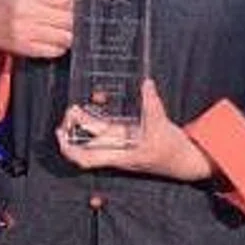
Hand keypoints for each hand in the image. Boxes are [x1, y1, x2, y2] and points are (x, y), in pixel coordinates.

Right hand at [0, 0, 83, 58]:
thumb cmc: (11, 2)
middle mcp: (26, 12)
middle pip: (68, 18)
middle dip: (79, 19)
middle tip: (82, 17)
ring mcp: (25, 32)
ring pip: (65, 37)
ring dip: (72, 34)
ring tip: (70, 29)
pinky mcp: (25, 48)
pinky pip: (55, 50)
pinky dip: (62, 46)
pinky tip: (58, 39)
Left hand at [56, 79, 211, 180]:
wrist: (184, 161)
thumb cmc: (171, 151)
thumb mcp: (162, 126)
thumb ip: (152, 104)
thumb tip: (146, 83)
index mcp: (120, 155)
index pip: (86, 160)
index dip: (69, 150)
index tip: (61, 134)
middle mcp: (116, 151)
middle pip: (85, 147)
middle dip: (72, 131)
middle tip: (69, 111)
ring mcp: (120, 144)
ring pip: (93, 136)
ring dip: (82, 124)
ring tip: (73, 108)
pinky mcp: (127, 137)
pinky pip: (105, 130)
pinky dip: (95, 120)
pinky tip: (90, 107)